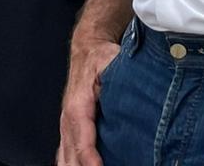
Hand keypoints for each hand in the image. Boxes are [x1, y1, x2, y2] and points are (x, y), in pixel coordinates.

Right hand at [56, 34, 119, 165]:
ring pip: (65, 158)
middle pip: (71, 156)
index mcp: (78, 107)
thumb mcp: (112, 61)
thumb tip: (139, 89)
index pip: (83, 142)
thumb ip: (120, 78)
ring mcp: (66, 126)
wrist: (87, 50)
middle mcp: (68, 120)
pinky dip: (72, 164)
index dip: (91, 160)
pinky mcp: (69, 129)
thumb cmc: (100, 57)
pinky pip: (65, 154)